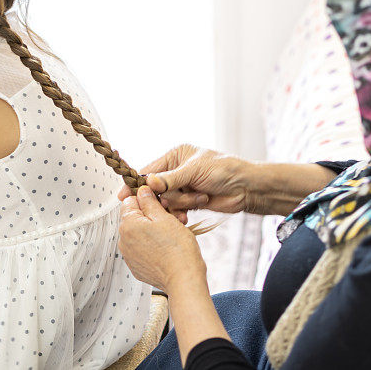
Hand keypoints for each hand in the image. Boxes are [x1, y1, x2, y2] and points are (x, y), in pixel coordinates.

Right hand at [117, 145, 252, 223]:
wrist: (246, 188)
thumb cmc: (224, 170)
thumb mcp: (195, 171)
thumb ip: (171, 179)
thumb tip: (149, 183)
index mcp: (176, 156)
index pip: (149, 170)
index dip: (137, 183)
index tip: (124, 195)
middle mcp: (177, 171)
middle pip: (156, 189)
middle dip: (166, 197)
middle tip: (171, 201)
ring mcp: (183, 187)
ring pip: (166, 202)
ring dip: (179, 204)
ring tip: (197, 199)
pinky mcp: (189, 202)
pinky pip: (176, 210)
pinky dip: (181, 213)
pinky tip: (188, 214)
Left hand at [118, 186, 206, 292]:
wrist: (183, 279)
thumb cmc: (177, 248)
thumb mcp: (165, 217)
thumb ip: (149, 202)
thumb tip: (142, 191)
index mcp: (128, 225)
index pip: (130, 201)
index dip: (146, 198)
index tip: (160, 202)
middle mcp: (123, 240)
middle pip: (134, 218)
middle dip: (151, 215)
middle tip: (170, 218)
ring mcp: (129, 256)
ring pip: (139, 234)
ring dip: (152, 230)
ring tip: (170, 234)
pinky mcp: (136, 267)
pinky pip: (141, 249)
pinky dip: (151, 245)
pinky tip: (165, 247)